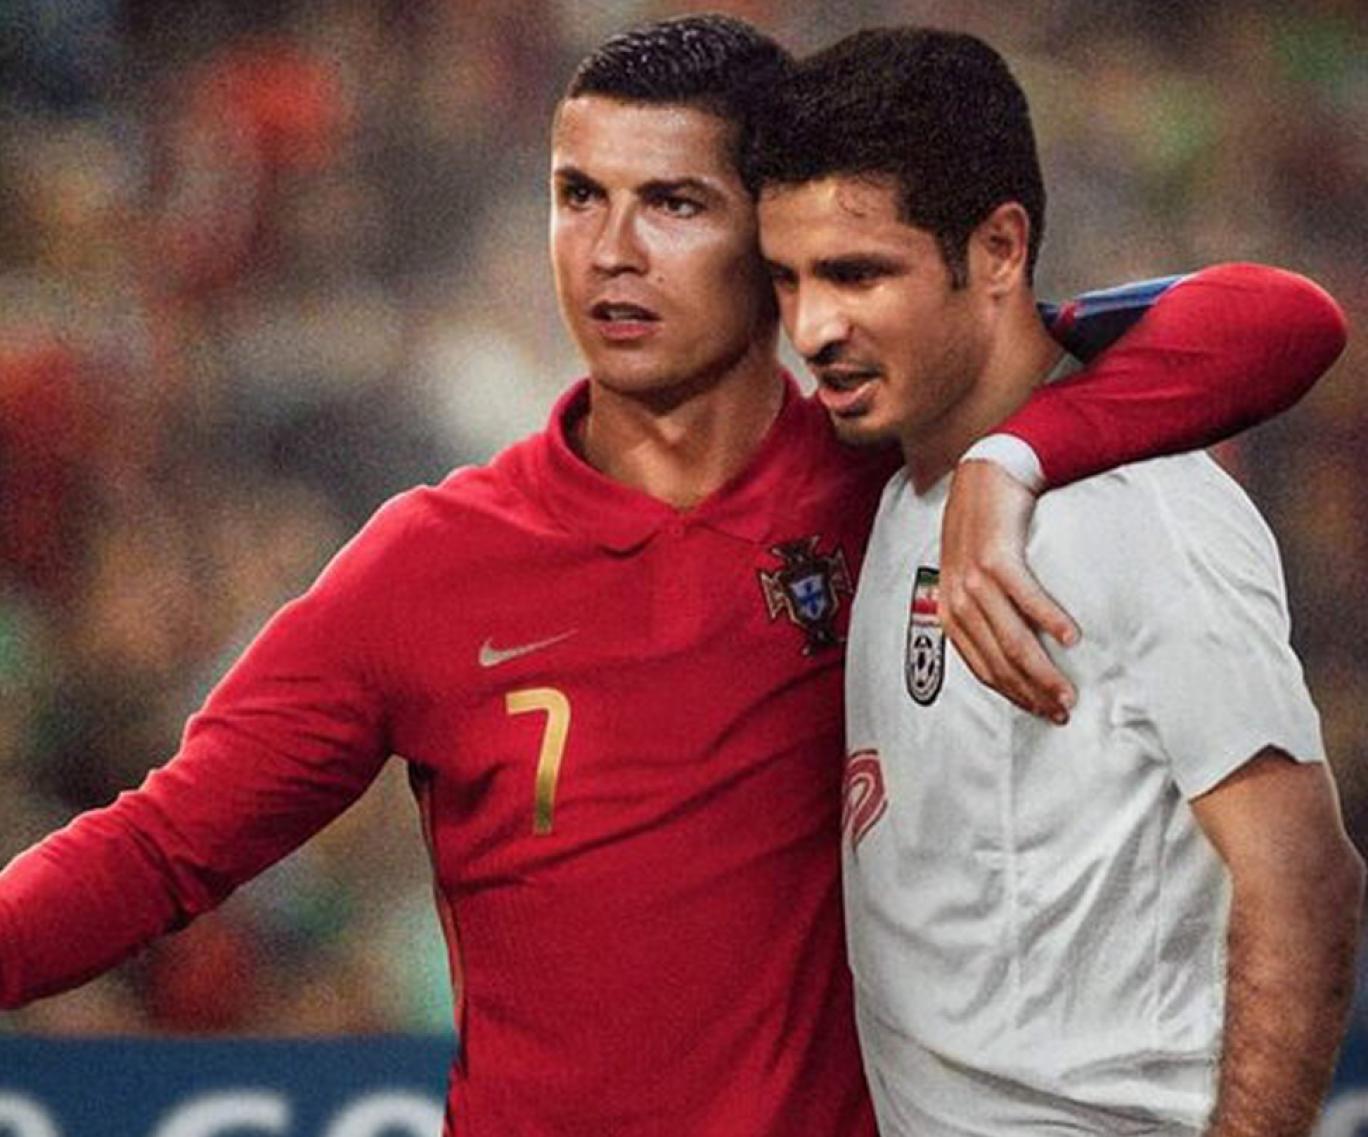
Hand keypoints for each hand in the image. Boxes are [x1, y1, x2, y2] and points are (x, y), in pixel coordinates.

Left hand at [939, 460, 1078, 723]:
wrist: (985, 475)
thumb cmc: (984, 529)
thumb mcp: (972, 574)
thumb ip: (984, 611)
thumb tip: (1014, 654)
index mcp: (951, 611)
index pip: (983, 668)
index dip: (1014, 695)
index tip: (1044, 712)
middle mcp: (957, 600)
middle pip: (999, 661)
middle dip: (1031, 692)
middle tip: (1063, 710)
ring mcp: (974, 580)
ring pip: (1012, 638)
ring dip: (1043, 670)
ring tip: (1067, 690)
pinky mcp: (996, 558)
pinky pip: (1026, 597)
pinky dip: (1049, 619)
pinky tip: (1071, 638)